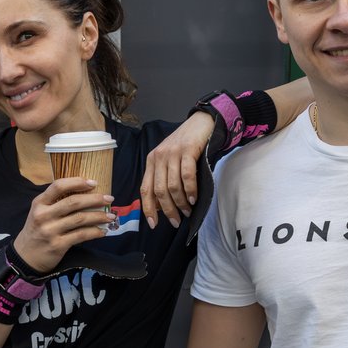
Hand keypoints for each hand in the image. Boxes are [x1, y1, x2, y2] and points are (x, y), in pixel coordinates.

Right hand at [13, 176, 114, 272]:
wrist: (26, 256)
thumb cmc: (37, 230)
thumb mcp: (40, 212)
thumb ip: (56, 203)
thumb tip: (86, 194)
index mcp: (39, 203)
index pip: (58, 186)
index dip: (77, 182)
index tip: (93, 182)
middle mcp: (44, 215)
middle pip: (73, 202)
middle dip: (94, 199)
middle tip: (109, 198)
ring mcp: (50, 231)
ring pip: (80, 219)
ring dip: (98, 216)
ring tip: (111, 216)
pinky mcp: (58, 245)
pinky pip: (81, 235)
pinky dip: (94, 232)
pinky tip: (102, 231)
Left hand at [140, 112, 214, 228]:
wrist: (201, 122)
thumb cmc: (186, 145)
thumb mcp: (169, 160)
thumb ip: (163, 178)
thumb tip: (160, 205)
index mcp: (151, 161)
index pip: (145, 189)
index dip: (148, 209)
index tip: (153, 224)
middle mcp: (159, 157)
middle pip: (159, 191)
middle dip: (167, 210)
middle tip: (176, 221)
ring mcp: (172, 153)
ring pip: (172, 186)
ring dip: (180, 202)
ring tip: (188, 210)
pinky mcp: (187, 150)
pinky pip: (186, 176)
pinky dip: (189, 190)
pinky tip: (193, 198)